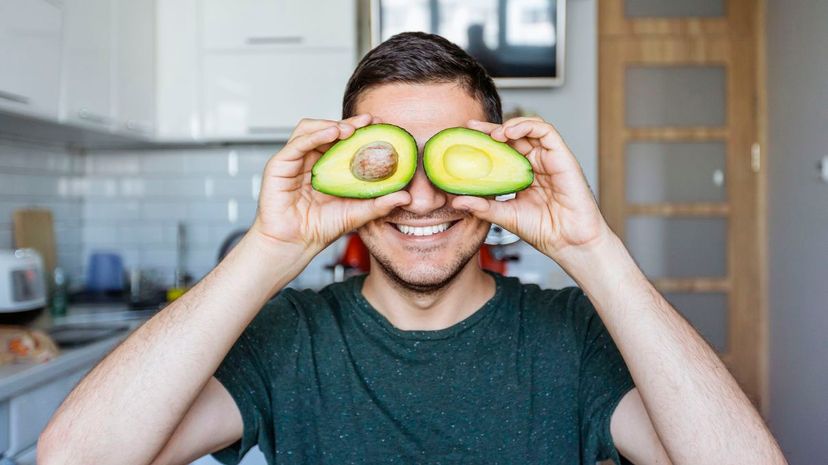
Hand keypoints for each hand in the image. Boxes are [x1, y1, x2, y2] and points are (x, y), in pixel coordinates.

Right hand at [250, 114, 410, 254]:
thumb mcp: (357, 213)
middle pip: (328, 129)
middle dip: (350, 123)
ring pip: (310, 129)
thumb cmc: (319, 229)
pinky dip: (316, 134)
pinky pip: (298, 143)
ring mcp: (293, 160)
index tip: (382, 125)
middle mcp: (310, 159)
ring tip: (351, 129)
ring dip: (332, 124)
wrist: (294, 245)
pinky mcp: (279, 165)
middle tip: (370, 121)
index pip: (343, 140)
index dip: (361, 130)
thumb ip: (380, 204)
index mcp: (327, 167)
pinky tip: (332, 133)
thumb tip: (406, 196)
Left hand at [452, 117, 612, 260]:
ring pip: (530, 128)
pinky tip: (510, 132)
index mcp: (523, 175)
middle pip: (514, 136)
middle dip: (492, 129)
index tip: (466, 137)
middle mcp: (537, 164)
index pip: (503, 150)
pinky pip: (546, 132)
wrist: (568, 243)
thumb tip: (457, 201)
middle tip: (472, 127)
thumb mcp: (505, 216)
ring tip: (493, 134)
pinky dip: (528, 126)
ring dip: (510, 125)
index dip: (485, 141)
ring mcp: (550, 159)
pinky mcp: (563, 157)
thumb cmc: (543, 231)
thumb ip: (483, 206)